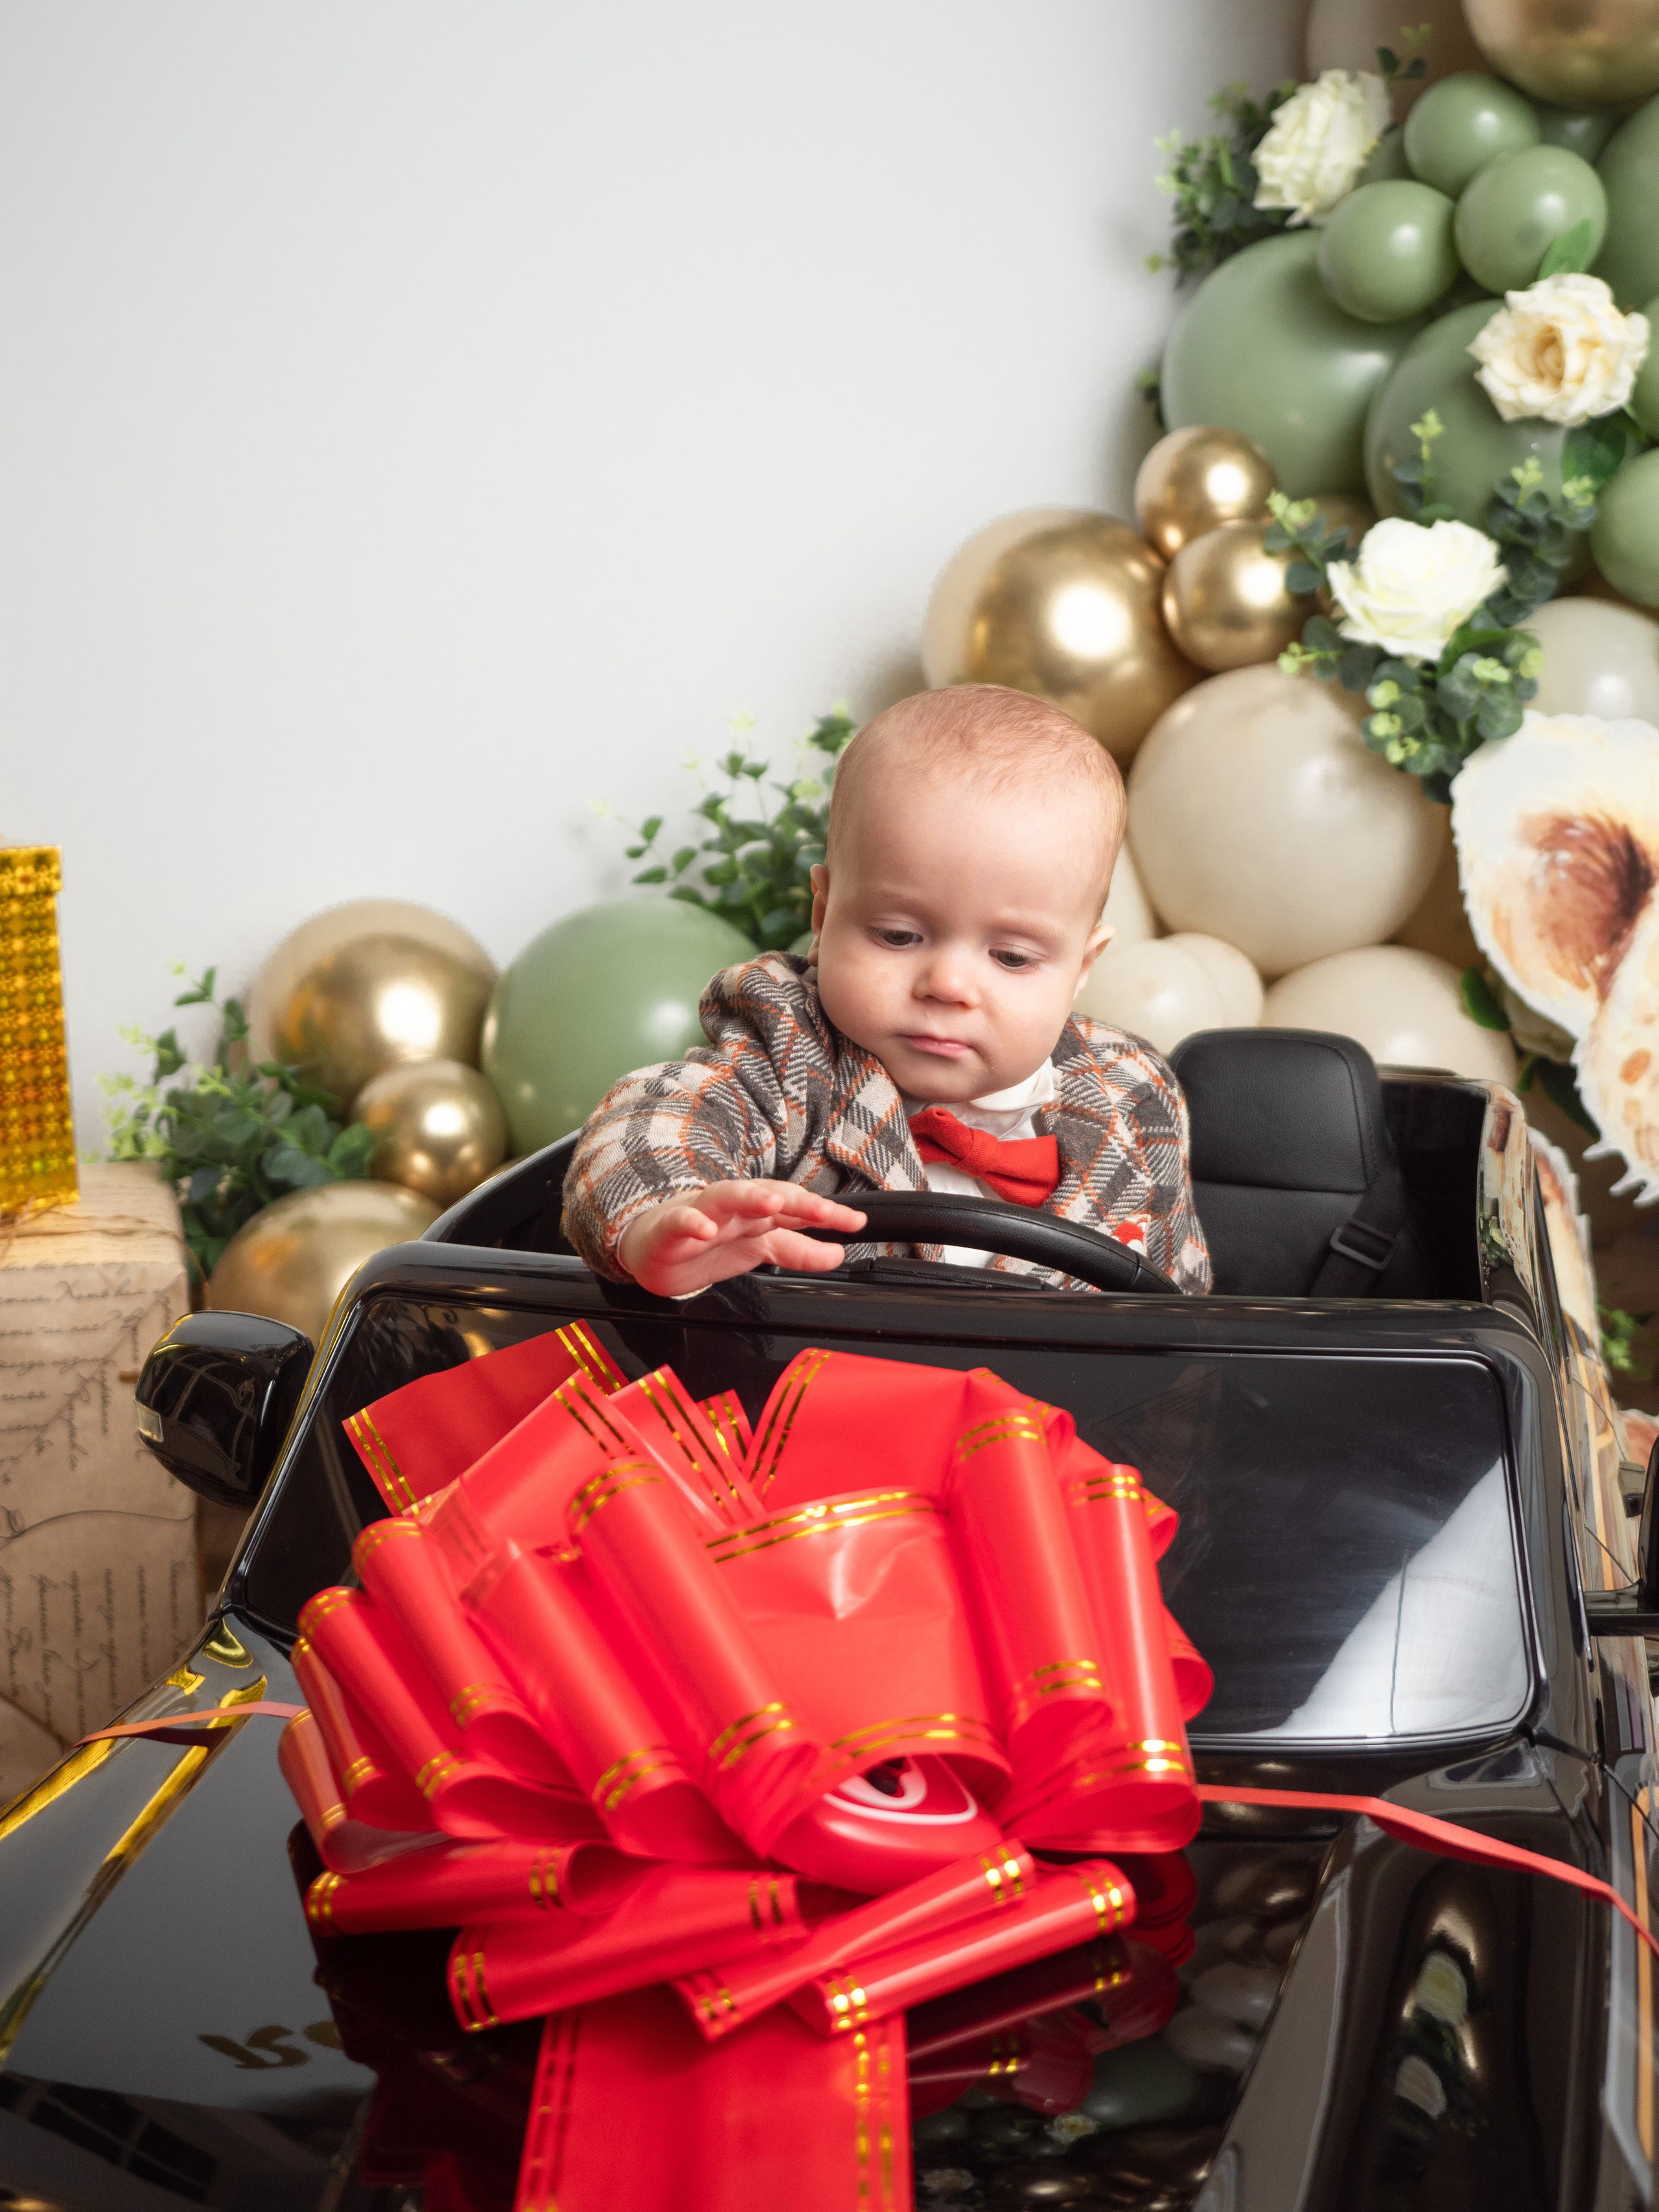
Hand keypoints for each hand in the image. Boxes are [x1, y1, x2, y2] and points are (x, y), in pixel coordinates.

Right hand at [616, 1181, 867, 1296]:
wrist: (651, 1249)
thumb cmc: (706, 1243)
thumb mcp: (759, 1250)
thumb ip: (798, 1251)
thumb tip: (837, 1253)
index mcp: (755, 1212)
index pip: (796, 1206)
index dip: (826, 1214)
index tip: (855, 1223)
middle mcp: (733, 1208)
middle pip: (767, 1194)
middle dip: (798, 1200)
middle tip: (825, 1211)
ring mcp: (702, 1215)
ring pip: (726, 1198)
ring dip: (749, 1197)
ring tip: (771, 1204)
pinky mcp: (669, 1229)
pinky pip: (680, 1222)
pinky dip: (692, 1223)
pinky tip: (704, 1229)